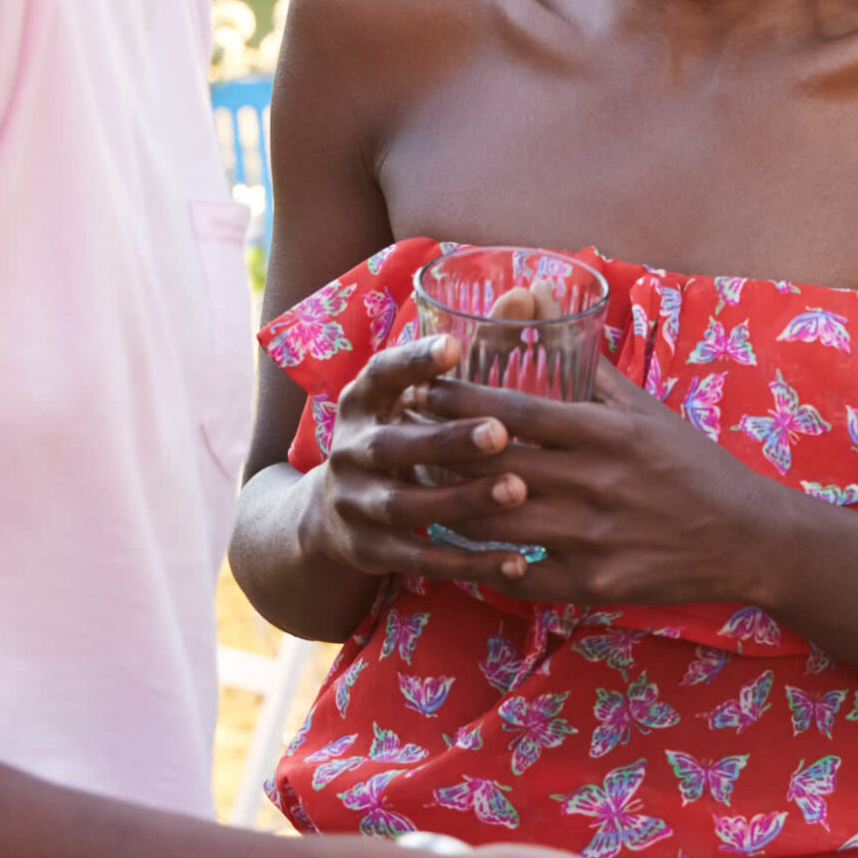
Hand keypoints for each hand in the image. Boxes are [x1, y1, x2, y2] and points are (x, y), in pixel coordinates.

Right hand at [296, 332, 541, 583]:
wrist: (329, 517)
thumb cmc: (398, 438)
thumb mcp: (411, 399)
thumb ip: (470, 352)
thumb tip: (528, 295)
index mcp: (360, 404)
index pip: (379, 375)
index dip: (412, 361)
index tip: (455, 346)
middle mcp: (349, 451)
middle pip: (393, 446)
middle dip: (445, 439)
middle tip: (501, 432)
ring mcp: (355, 504)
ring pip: (407, 505)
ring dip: (462, 499)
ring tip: (517, 491)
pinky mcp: (371, 550)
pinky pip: (422, 559)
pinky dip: (468, 562)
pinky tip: (516, 560)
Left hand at [412, 360, 787, 606]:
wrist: (748, 537)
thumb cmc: (688, 463)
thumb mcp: (643, 406)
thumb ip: (585, 359)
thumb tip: (536, 295)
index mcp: (604, 431)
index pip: (512, 409)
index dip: (457, 399)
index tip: (417, 389)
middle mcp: (596, 481)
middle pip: (492, 465)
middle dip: (438, 452)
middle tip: (397, 441)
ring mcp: (594, 536)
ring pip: (496, 522)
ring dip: (448, 507)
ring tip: (415, 492)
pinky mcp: (596, 583)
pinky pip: (524, 576)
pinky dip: (488, 564)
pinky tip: (461, 551)